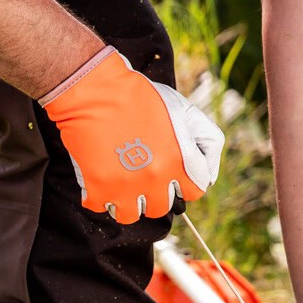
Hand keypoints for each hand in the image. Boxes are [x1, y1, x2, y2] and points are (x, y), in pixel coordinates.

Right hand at [40, 46, 223, 223]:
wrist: (94, 88)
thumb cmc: (138, 96)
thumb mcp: (184, 110)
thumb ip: (206, 140)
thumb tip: (209, 175)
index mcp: (180, 161)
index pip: (194, 192)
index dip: (184, 182)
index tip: (172, 174)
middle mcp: (156, 178)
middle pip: (161, 206)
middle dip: (154, 192)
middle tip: (142, 174)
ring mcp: (126, 186)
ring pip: (132, 215)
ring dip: (127, 201)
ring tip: (121, 183)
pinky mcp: (98, 187)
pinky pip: (101, 207)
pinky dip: (99, 197)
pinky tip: (99, 179)